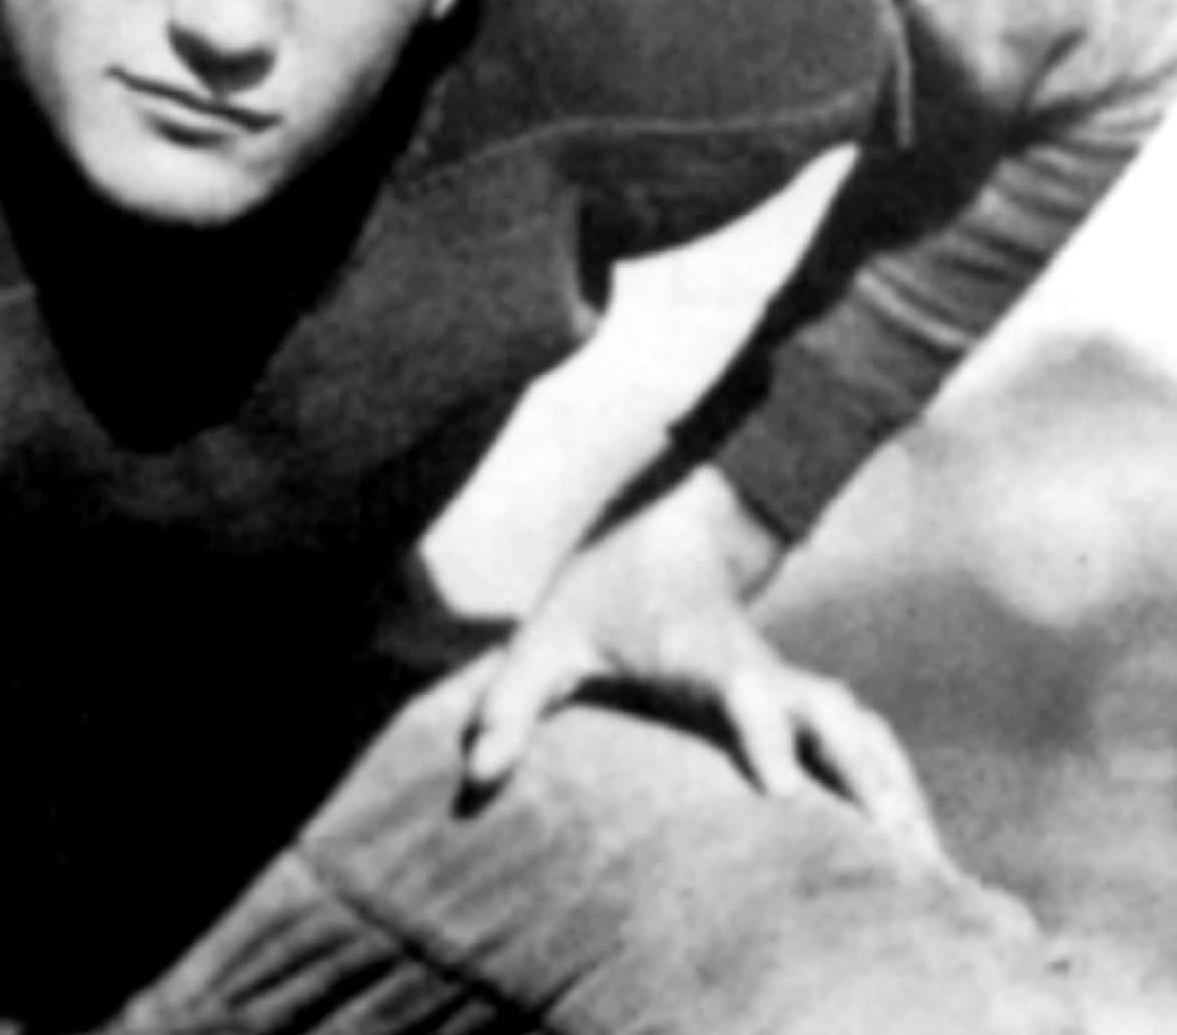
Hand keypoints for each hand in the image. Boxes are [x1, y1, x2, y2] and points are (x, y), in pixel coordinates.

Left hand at [460, 464, 946, 866]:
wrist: (675, 532)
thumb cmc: (603, 593)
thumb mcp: (544, 638)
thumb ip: (509, 703)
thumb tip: (475, 777)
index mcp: (701, 654)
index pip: (742, 695)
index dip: (764, 738)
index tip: (784, 796)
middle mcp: (762, 670)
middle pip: (833, 721)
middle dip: (867, 783)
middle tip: (900, 856)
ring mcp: (795, 683)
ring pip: (865, 735)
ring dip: (898, 795)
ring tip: (934, 877)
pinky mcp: (809, 702)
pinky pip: (869, 744)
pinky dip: (898, 789)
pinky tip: (921, 855)